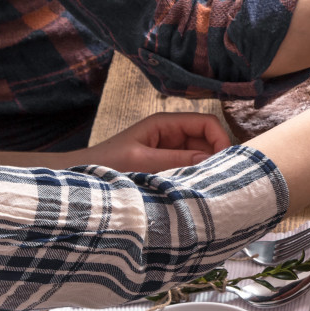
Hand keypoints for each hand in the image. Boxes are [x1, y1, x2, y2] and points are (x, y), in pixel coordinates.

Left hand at [73, 112, 231, 172]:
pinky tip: (197, 187)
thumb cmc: (107, 163)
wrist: (84, 175)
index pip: (207, 123)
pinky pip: (190, 167)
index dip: (220, 139)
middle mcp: (172, 134)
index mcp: (166, 123)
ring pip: (202, 155)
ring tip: (209, 184)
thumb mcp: (141, 160)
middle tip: (221, 177)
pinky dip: (197, 176)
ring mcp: (171, 150)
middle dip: (217, 155)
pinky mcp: (168, 165)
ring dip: (207, 167)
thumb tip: (210, 161)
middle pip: (208, 140)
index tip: (225, 161)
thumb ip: (175, 160)